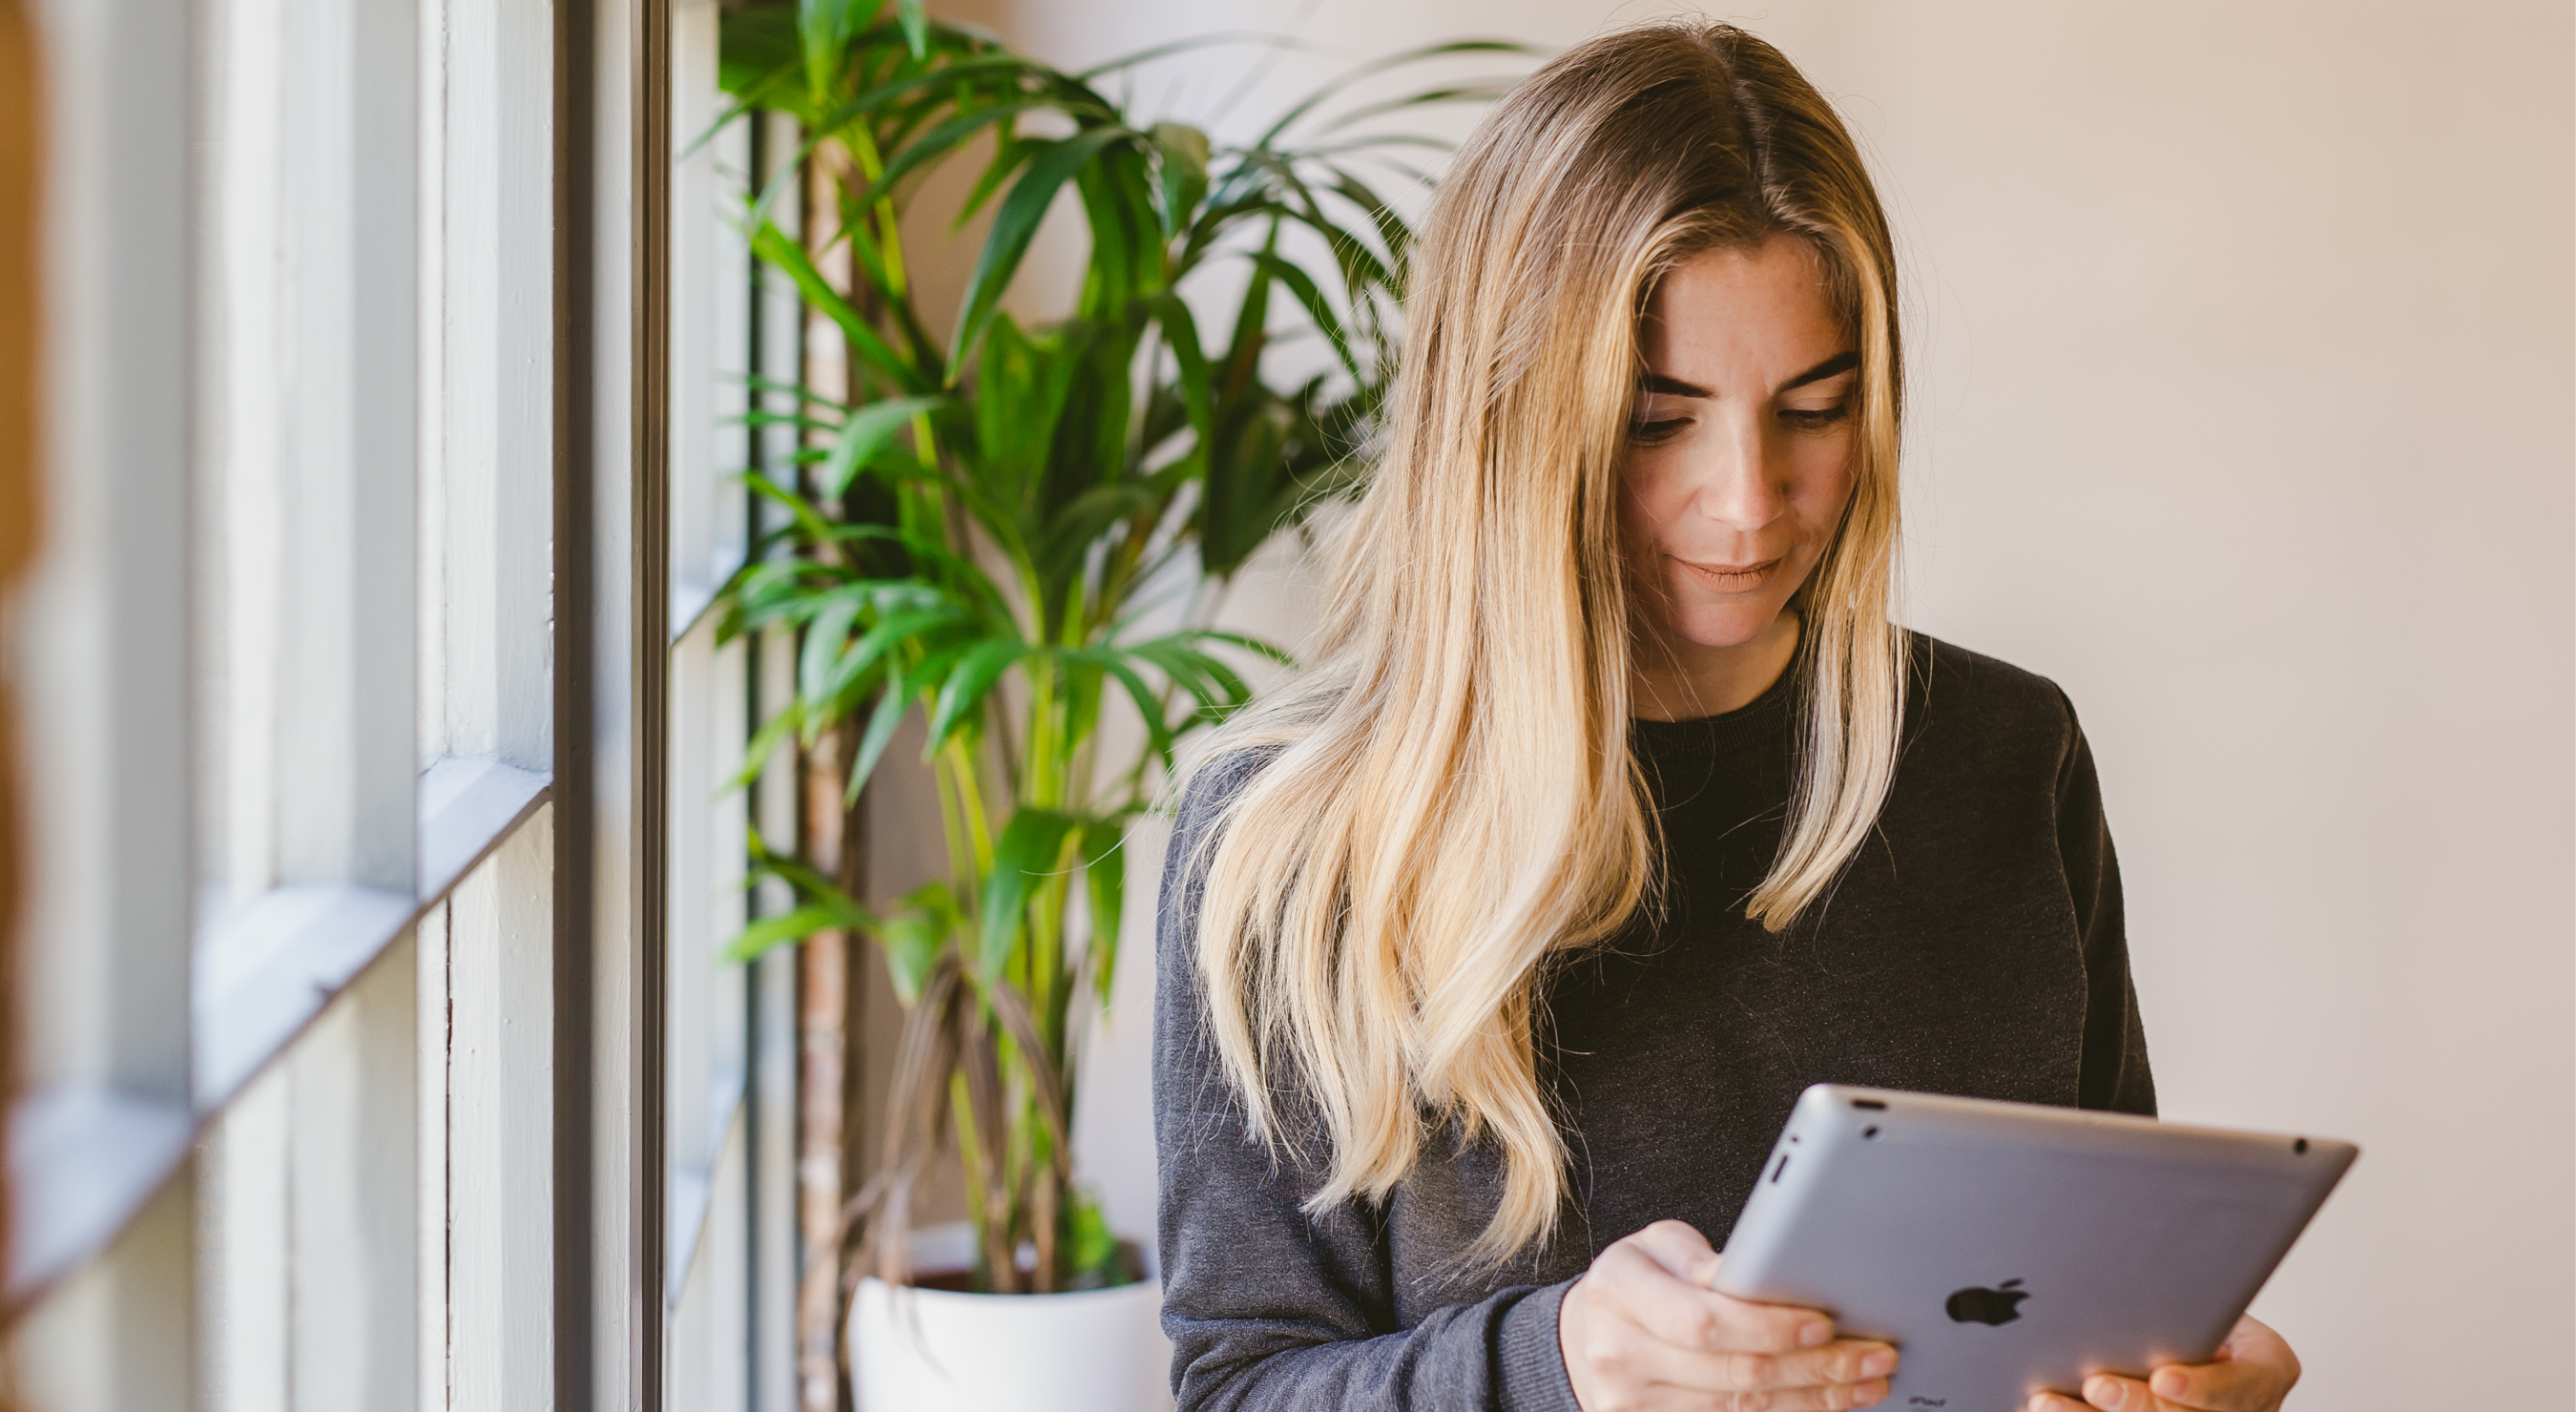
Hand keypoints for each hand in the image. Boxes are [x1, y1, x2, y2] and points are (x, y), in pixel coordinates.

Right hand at [1560, 1219, 1894, 1411]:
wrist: (1588, 1335)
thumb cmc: (1637, 1281)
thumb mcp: (1659, 1247)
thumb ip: (1708, 1261)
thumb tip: (1776, 1277)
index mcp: (1618, 1290)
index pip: (1703, 1321)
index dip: (1769, 1328)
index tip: (1823, 1324)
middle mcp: (1619, 1353)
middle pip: (1733, 1372)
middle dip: (1815, 1366)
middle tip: (1872, 1356)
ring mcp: (1633, 1404)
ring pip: (1741, 1409)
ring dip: (1814, 1398)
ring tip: (1865, 1382)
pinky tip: (1826, 1403)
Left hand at [2026, 1315, 2300, 1411]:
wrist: (2207, 1331)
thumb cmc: (2203, 1302)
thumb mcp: (2218, 1291)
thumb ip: (2193, 1293)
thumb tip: (2147, 1264)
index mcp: (2264, 1372)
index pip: (2239, 1388)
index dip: (2202, 1387)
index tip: (2166, 1376)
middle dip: (2137, 1404)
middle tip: (2096, 1385)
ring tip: (2046, 1401)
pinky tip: (2039, 1404)